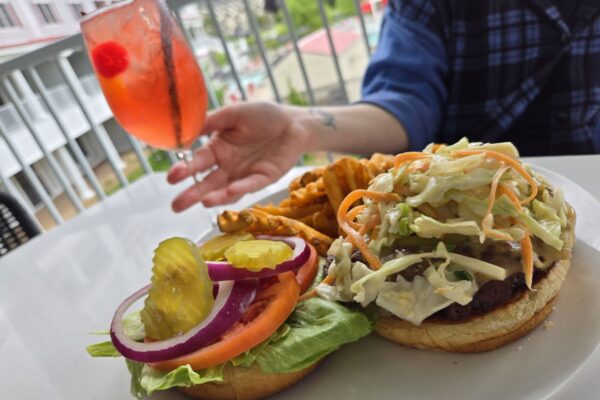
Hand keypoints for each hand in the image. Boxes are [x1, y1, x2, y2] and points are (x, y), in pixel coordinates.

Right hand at [168, 102, 309, 211]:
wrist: (293, 122)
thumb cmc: (262, 116)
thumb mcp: (234, 114)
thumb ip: (211, 121)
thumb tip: (186, 125)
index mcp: (218, 149)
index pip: (198, 162)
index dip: (184, 170)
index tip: (171, 178)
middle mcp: (228, 166)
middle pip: (207, 183)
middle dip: (192, 194)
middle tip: (176, 206)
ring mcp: (245, 174)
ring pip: (227, 189)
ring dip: (216, 196)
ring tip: (204, 202)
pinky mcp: (264, 178)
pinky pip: (252, 185)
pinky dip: (242, 188)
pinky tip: (231, 191)